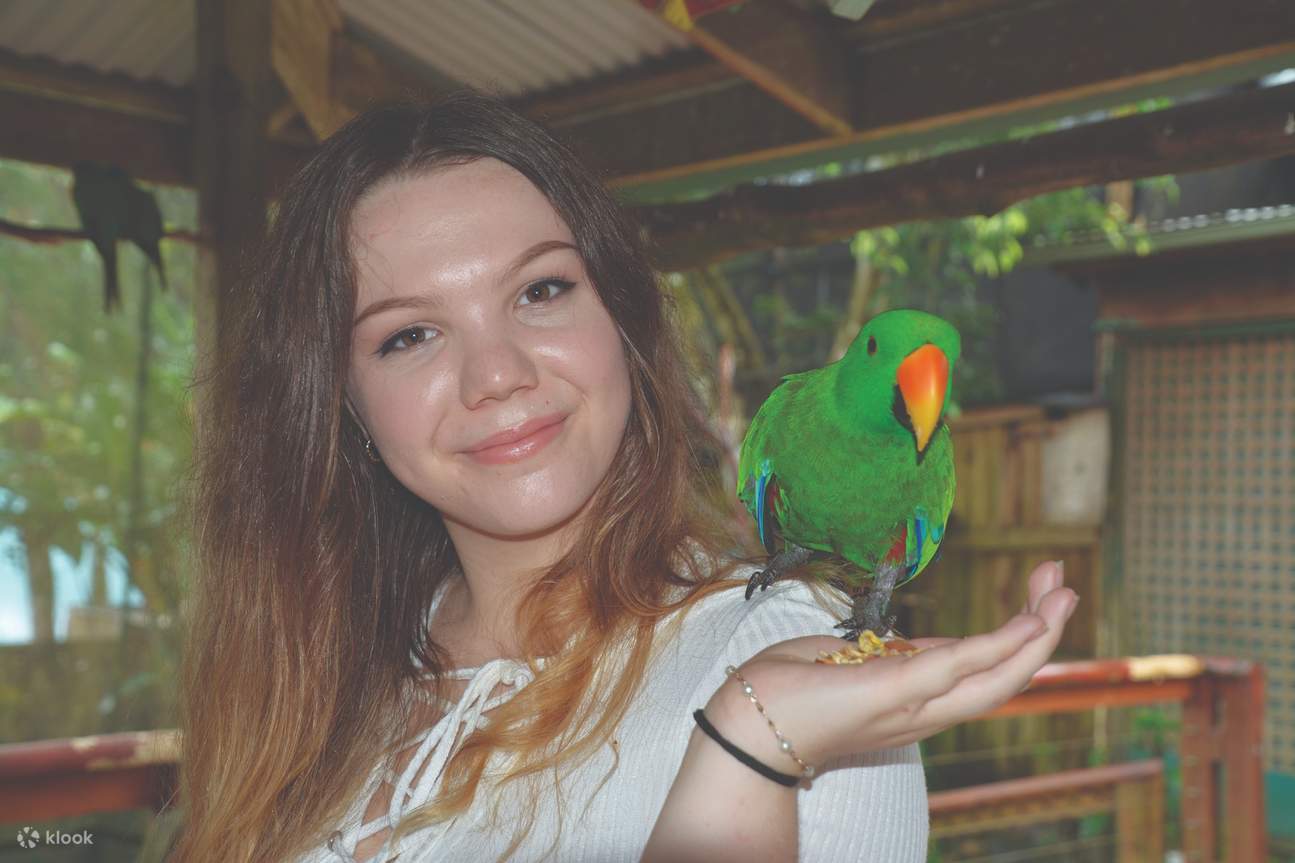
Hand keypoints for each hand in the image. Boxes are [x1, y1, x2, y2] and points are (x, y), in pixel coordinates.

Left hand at [703, 559, 1076, 772]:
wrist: (744, 729)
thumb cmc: (781, 692)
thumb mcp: (837, 660)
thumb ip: (874, 652)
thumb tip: (891, 640)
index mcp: (907, 701)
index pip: (972, 671)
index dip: (1007, 637)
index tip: (1032, 598)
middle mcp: (921, 713)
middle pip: (1001, 678)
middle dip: (1040, 633)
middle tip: (1065, 586)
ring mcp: (911, 707)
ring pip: (995, 679)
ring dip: (1036, 636)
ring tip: (1063, 593)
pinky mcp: (894, 693)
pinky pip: (957, 669)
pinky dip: (999, 646)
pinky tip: (1029, 622)